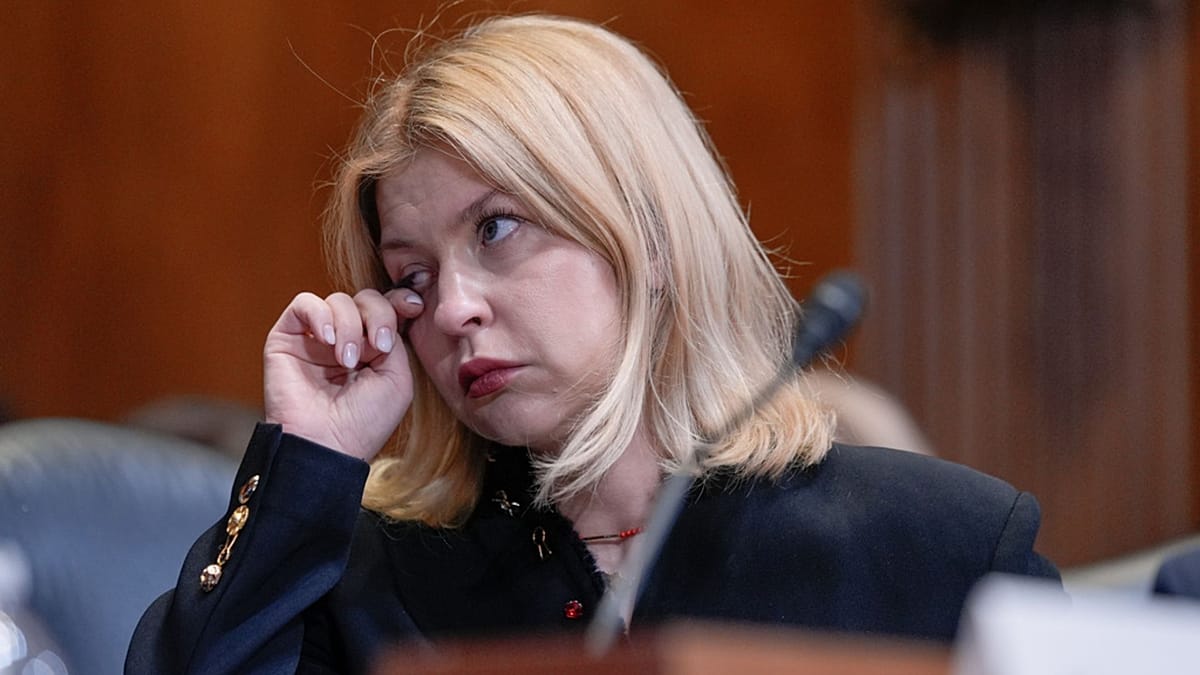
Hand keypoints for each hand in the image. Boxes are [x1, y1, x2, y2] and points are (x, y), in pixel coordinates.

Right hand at [262, 289, 424, 460]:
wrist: (327, 445)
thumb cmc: (364, 421)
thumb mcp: (398, 377)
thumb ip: (395, 337)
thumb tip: (388, 308)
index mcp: (373, 349)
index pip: (387, 307)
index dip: (400, 300)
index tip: (413, 306)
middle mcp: (345, 339)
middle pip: (366, 299)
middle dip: (378, 315)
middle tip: (379, 346)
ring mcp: (316, 338)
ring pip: (339, 300)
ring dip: (350, 326)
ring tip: (347, 361)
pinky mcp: (287, 337)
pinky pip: (303, 303)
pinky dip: (320, 316)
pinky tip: (328, 342)